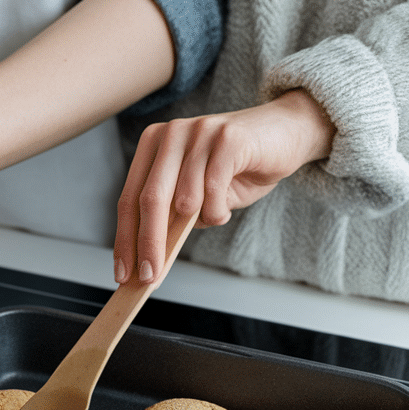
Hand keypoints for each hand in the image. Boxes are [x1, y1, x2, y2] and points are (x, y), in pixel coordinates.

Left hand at [114, 89, 335, 283]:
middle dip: (148, 244)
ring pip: (185, 198)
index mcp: (152, 145)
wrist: (286, 134)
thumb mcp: (197, 195)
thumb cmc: (237, 168)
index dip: (124, 238)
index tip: (122, 273)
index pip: (129, 199)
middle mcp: (170, 135)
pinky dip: (218, 212)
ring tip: (215, 216)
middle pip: (149, 200)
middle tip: (149, 277)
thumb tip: (150, 256)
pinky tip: (224, 211)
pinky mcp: (228, 138)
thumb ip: (173, 215)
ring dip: (200, 221)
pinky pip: (213, 189)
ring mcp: (198, 132)